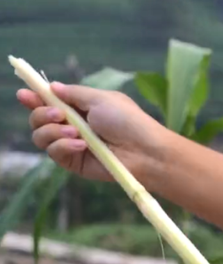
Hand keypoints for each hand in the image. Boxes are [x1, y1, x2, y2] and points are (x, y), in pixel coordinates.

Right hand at [17, 82, 168, 187]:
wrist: (144, 151)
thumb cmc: (128, 121)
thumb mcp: (100, 98)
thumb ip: (73, 94)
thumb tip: (53, 87)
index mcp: (81, 108)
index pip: (50, 102)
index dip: (35, 98)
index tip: (25, 94)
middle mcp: (73, 126)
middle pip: (39, 119)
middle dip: (41, 114)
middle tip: (58, 115)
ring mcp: (72, 145)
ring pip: (40, 137)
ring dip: (52, 131)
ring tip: (75, 132)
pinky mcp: (75, 163)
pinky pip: (54, 153)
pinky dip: (62, 146)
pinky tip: (80, 145)